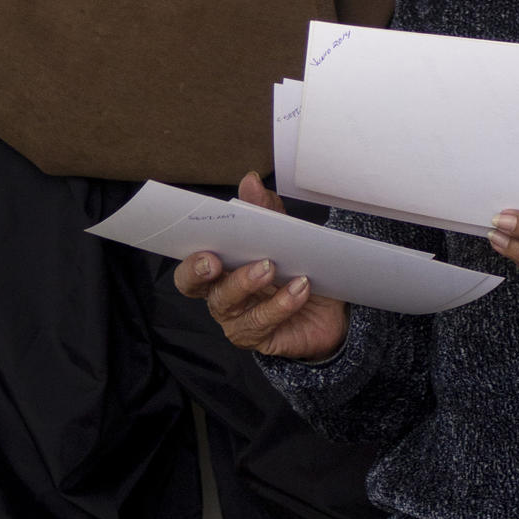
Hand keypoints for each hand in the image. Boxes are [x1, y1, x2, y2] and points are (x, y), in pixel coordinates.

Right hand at [173, 172, 349, 361]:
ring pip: (228, 303)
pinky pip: (262, 322)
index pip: (190, 263)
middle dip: (201, 271)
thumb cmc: (295, 268)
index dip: (188, 257)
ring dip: (247, 282)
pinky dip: (281, 303)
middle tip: (216, 260)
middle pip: (196, 286)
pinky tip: (299, 287)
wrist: (330, 308)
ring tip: (270, 267)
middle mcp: (221, 295)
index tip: (201, 245)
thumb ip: (265, 210)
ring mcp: (237, 320)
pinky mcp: (259, 338)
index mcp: (220, 268)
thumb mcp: (283, 235)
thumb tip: (250, 180)